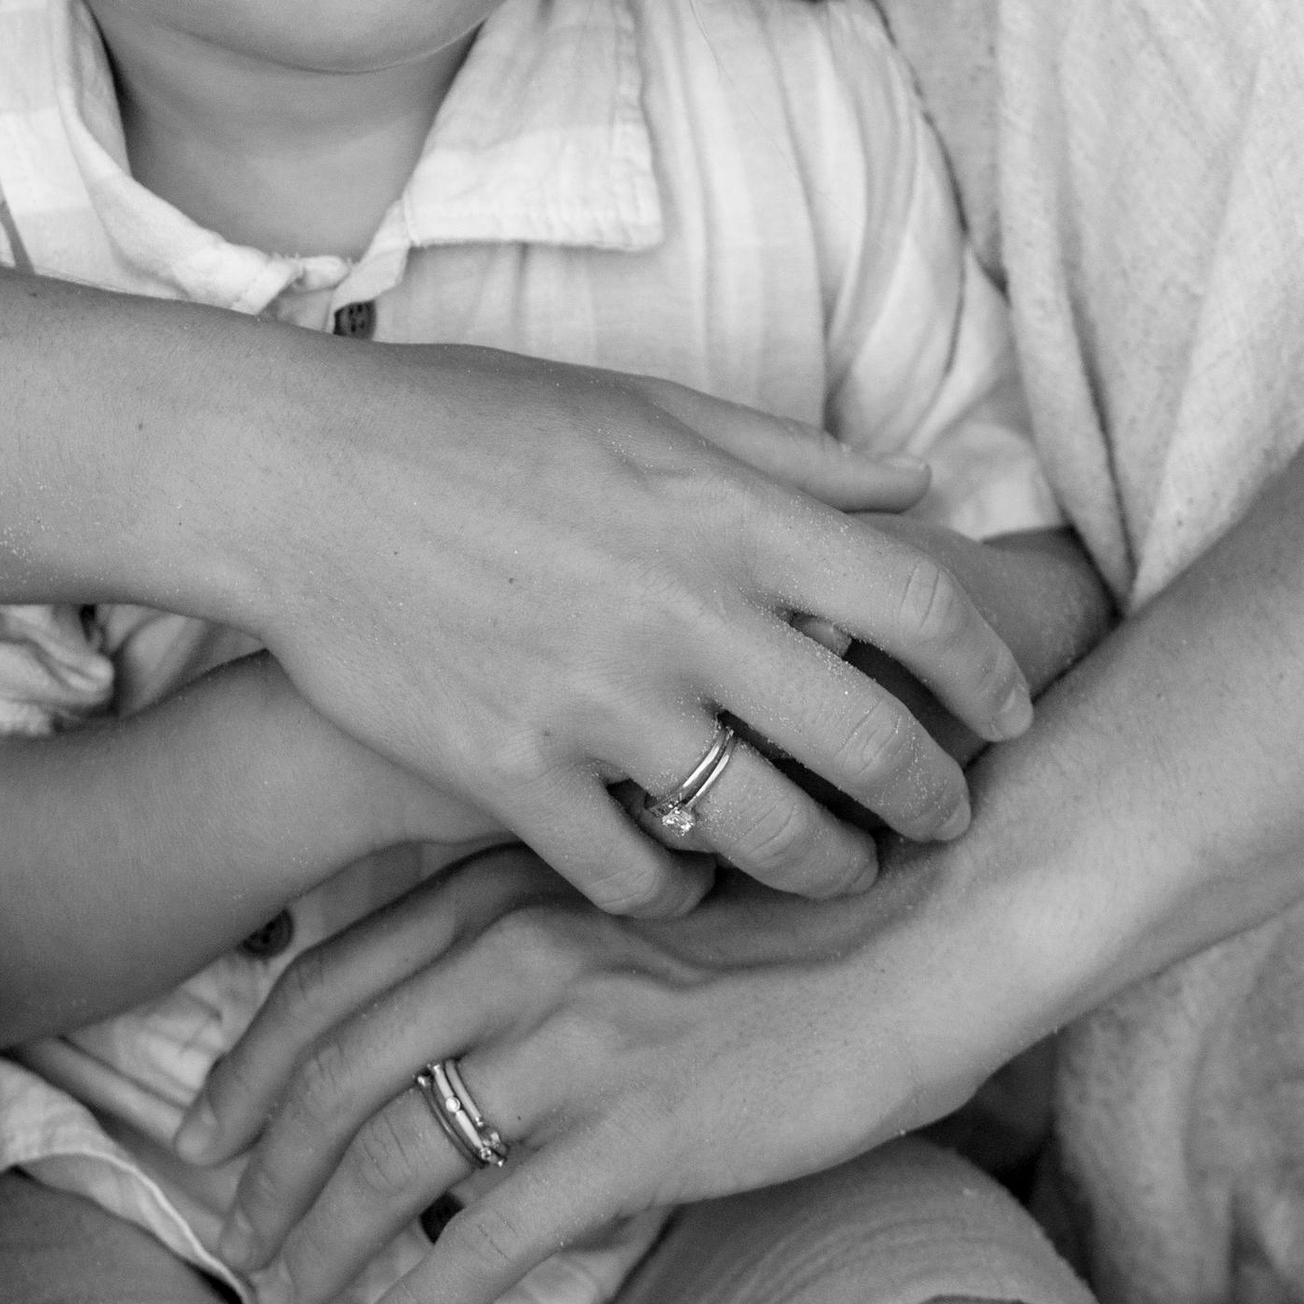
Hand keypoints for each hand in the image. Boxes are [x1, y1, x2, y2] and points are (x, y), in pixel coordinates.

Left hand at [175, 845, 963, 1303]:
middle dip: (264, 1171)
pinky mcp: (634, 1134)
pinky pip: (489, 1237)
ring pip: (393, 1160)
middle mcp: (512, 956)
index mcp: (496, 893)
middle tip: (230, 1237)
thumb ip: (508, 941)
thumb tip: (425, 1029)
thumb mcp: (604, 901)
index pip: (325, 983)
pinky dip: (416, 1303)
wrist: (899, 938)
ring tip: (291, 1301)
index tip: (207, 1131)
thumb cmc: (759, 926)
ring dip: (321, 1245)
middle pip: (335, 1076)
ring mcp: (570, 1045)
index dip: (249, 1069)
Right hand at [232, 343, 1032, 909]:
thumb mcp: (640, 405)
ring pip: (770, 836)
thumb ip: (783, 454)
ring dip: (823, 869)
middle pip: (871, 745)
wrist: (296, 478)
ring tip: (831, 872)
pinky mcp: (512, 775)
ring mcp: (597, 703)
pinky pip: (635, 882)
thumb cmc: (470, 423)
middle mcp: (681, 611)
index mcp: (725, 509)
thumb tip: (909, 486)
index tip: (1008, 711)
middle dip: (931, 800)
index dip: (990, 674)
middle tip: (942, 822)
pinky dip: (675, 899)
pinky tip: (679, 885)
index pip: (919, 606)